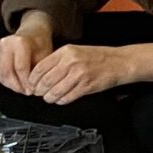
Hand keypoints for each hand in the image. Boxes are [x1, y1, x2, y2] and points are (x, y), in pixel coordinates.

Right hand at [0, 23, 53, 94]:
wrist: (32, 31)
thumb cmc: (40, 43)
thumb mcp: (46, 54)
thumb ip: (39, 70)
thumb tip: (34, 89)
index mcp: (18, 42)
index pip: (20, 68)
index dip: (27, 82)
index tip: (33, 90)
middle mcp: (5, 44)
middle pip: (7, 72)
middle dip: (18, 86)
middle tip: (28, 93)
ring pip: (1, 75)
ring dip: (12, 86)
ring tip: (24, 90)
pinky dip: (7, 82)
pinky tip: (17, 85)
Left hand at [21, 42, 136, 105]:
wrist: (120, 62)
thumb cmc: (99, 57)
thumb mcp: (76, 51)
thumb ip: (58, 60)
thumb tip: (41, 74)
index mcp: (66, 52)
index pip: (40, 67)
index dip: (33, 79)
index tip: (32, 84)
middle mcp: (71, 62)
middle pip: (45, 81)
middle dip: (39, 90)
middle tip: (39, 93)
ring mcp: (79, 74)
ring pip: (55, 91)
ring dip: (49, 97)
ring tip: (49, 97)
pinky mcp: (86, 86)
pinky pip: (67, 97)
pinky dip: (61, 100)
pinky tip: (61, 99)